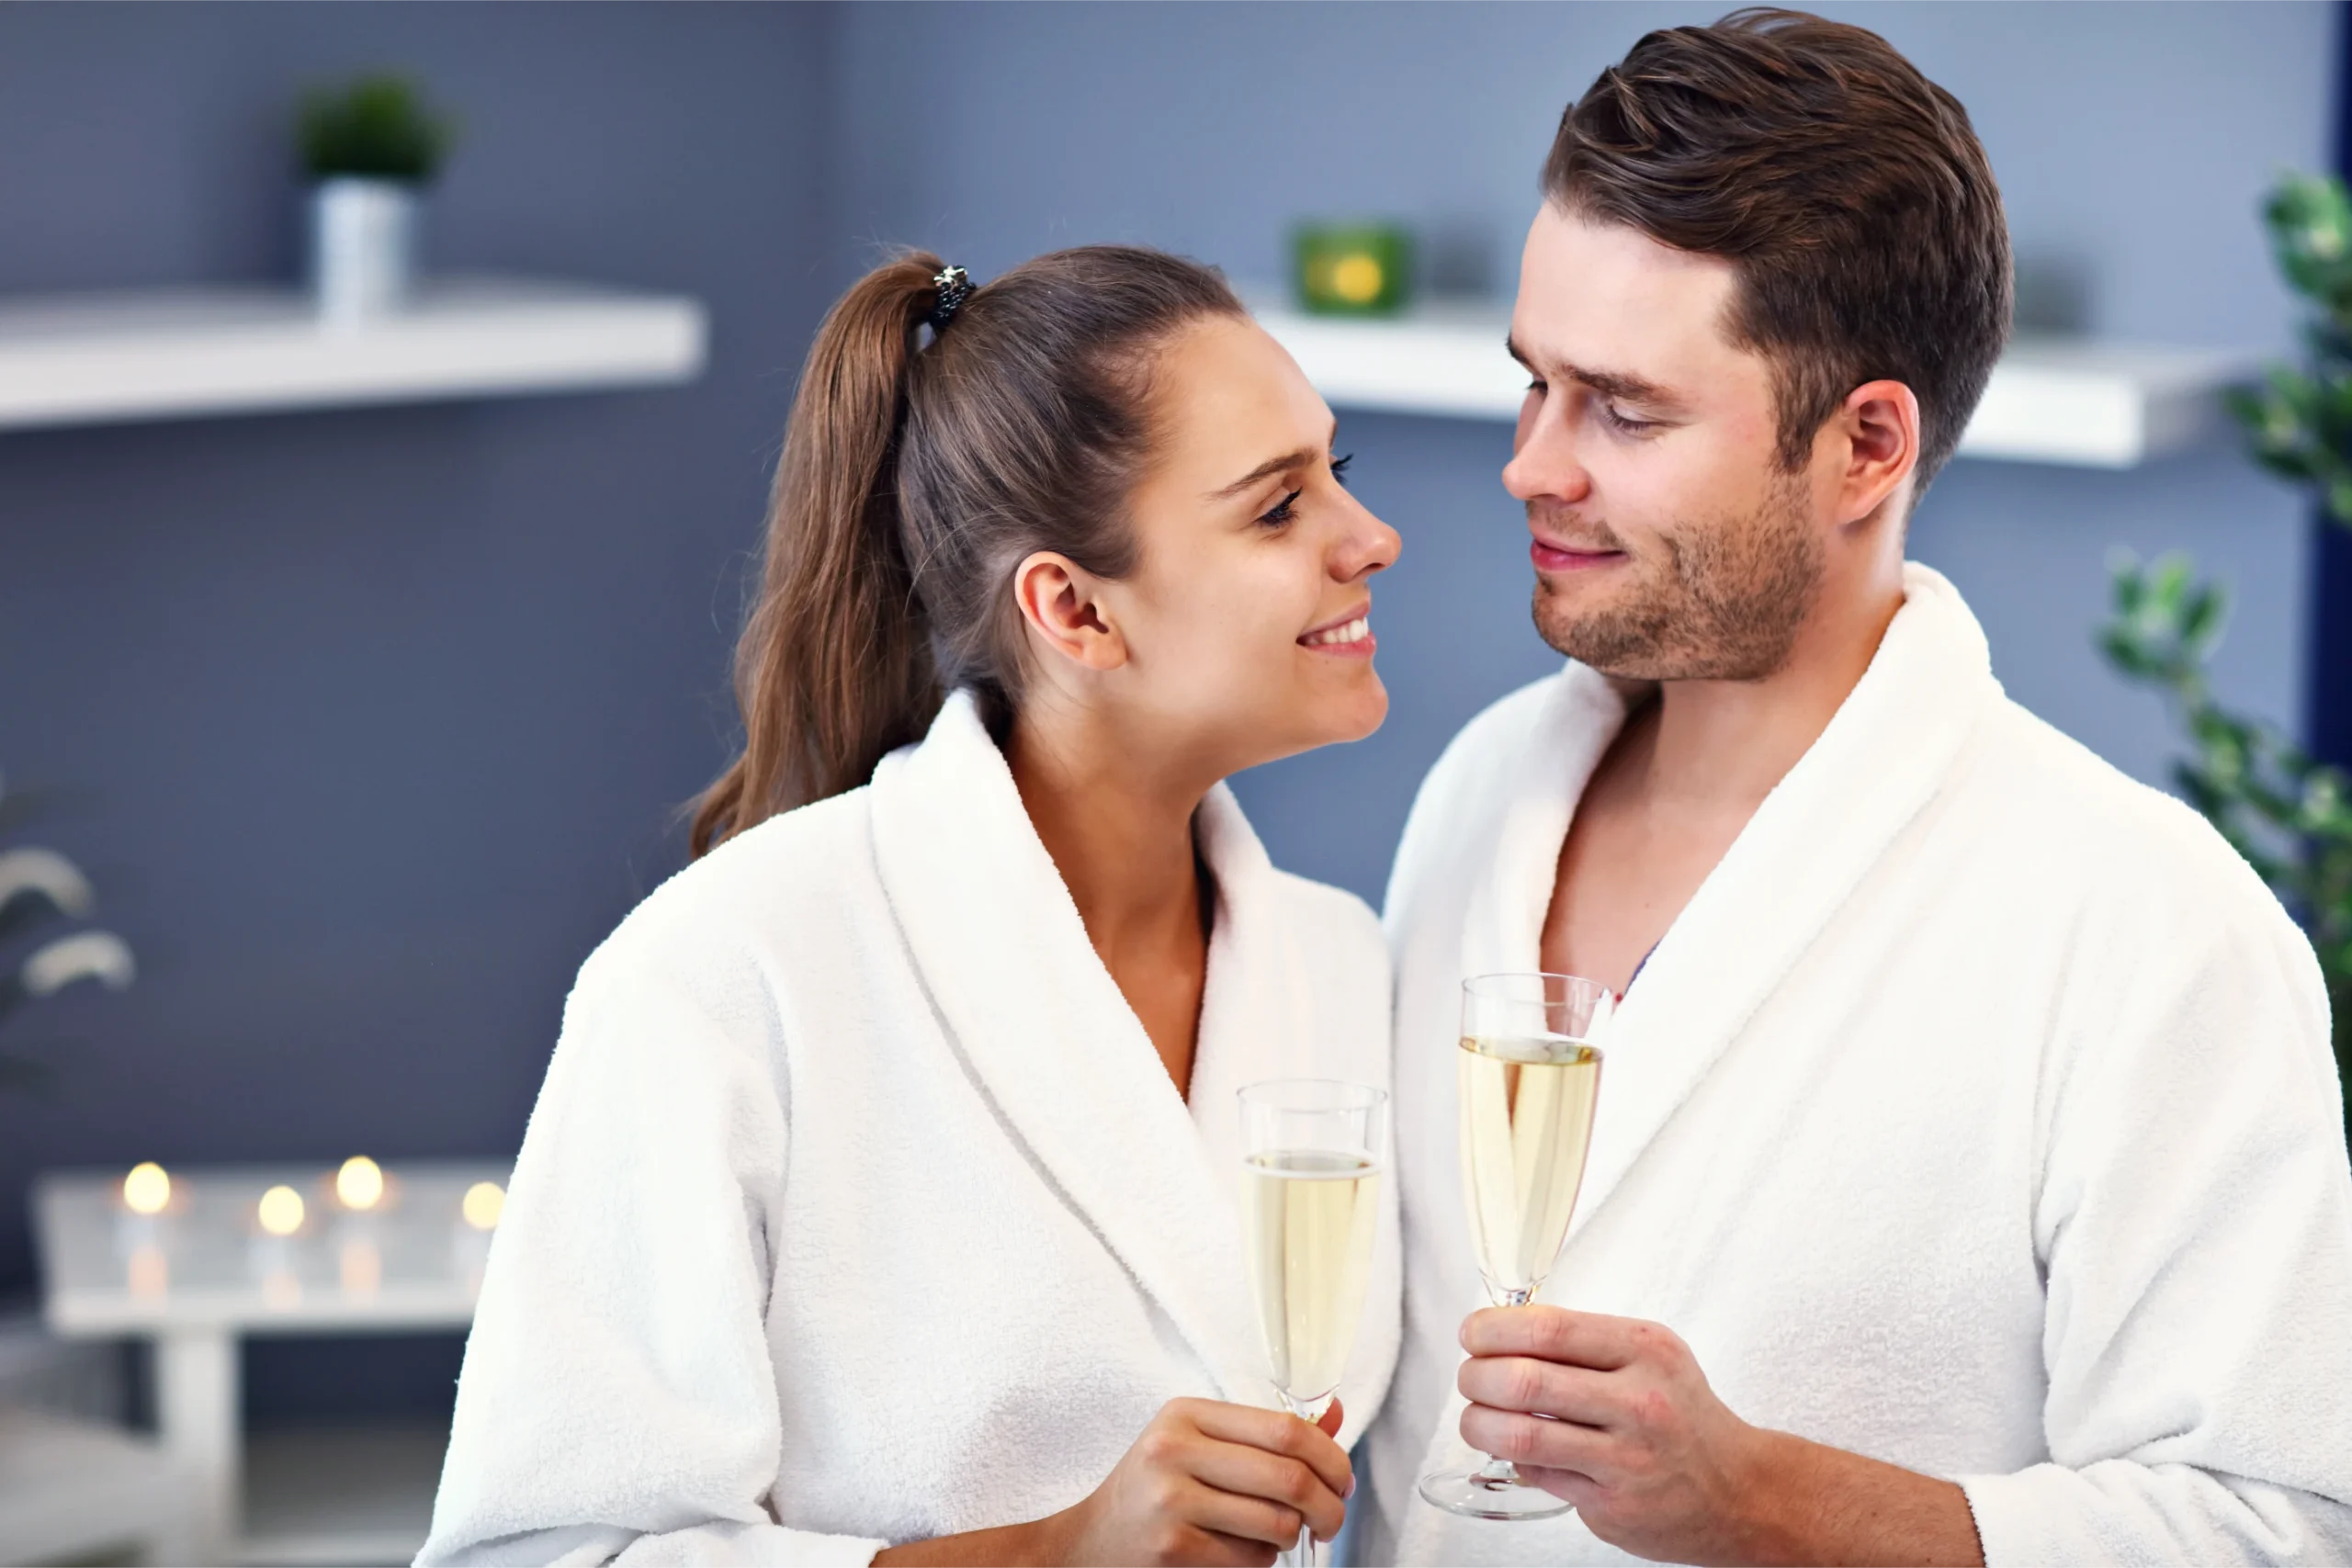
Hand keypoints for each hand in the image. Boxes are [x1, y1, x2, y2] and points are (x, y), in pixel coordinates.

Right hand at [871, 1398, 1350, 1567]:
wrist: (1088, 1544)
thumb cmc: (1152, 1492)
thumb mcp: (1200, 1445)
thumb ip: (1265, 1432)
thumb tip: (1336, 1414)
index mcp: (1188, 1414)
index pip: (1285, 1427)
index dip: (1331, 1457)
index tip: (1342, 1480)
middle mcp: (1175, 1449)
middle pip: (1289, 1476)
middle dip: (1329, 1505)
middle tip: (1332, 1520)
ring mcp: (1170, 1499)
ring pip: (1277, 1522)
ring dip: (1292, 1538)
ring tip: (1277, 1537)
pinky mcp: (1171, 1547)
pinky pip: (1251, 1560)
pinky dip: (1261, 1563)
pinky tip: (1241, 1555)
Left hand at [1457, 1307, 1768, 1563]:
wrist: (1740, 1490)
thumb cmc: (1683, 1416)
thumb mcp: (1651, 1355)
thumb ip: (1585, 1342)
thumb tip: (1502, 1334)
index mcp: (1644, 1350)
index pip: (1547, 1328)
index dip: (1493, 1330)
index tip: (1473, 1334)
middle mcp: (1639, 1402)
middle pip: (1523, 1381)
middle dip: (1475, 1377)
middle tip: (1470, 1378)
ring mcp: (1626, 1459)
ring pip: (1519, 1437)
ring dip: (1477, 1424)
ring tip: (1474, 1418)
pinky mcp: (1613, 1506)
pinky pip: (1538, 1476)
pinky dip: (1515, 1461)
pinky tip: (1519, 1452)